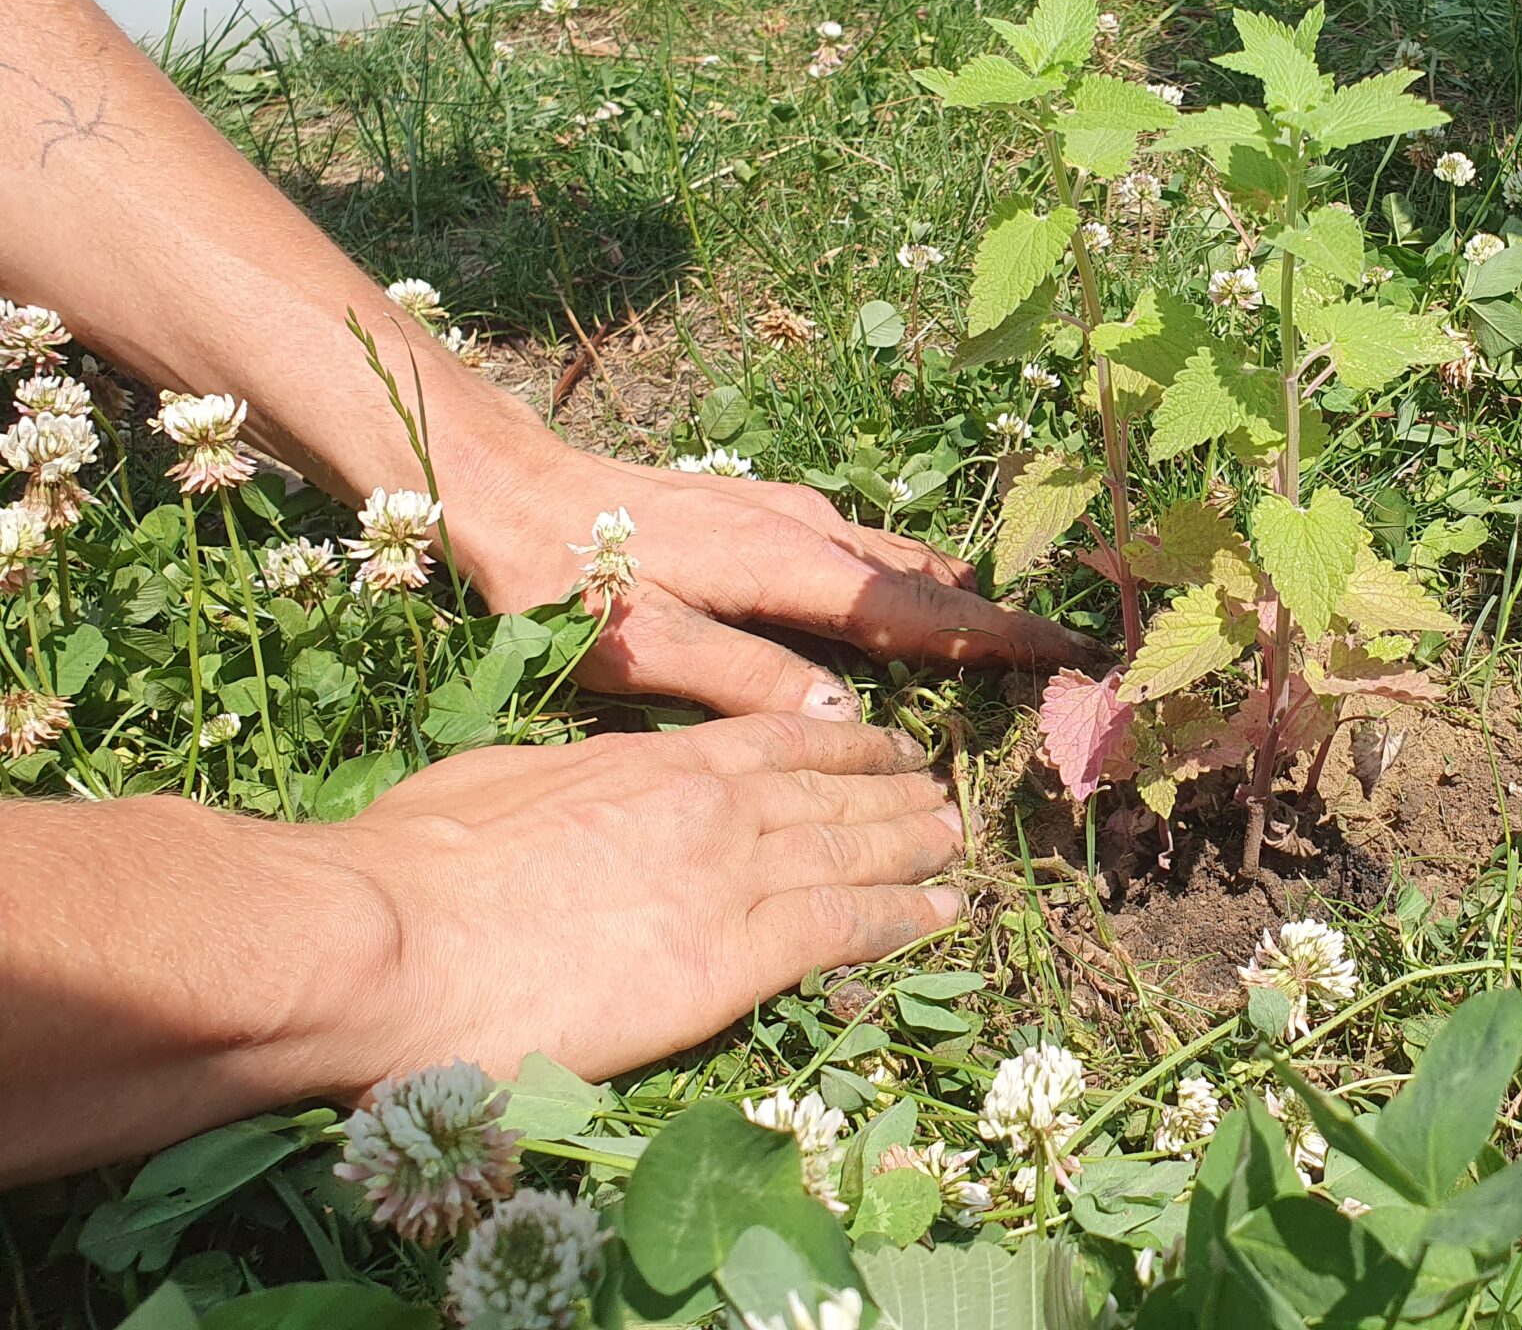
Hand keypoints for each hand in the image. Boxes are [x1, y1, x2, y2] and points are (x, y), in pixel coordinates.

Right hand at [327, 713, 964, 1088]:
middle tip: (939, 795)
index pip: (776, 740)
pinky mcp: (731, 959)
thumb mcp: (505, 783)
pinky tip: (938, 914)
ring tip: (953, 843)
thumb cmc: (413, 865)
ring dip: (913, 847)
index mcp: (653, 761)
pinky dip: (901, 918)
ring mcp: (728, 879)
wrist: (391, 938)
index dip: (841, 745)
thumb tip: (586, 791)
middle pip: (831, 792)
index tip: (882, 747)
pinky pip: (843, 930)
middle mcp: (710, 806)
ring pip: (854, 851)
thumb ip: (573, 782)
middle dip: (893, 793)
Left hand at [446, 430, 1098, 716]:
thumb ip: (747, 679)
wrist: (510, 484)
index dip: (1002, 637)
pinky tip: (911, 605)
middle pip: (930, 583)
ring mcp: (790, 512)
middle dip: (998, 621)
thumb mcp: (645, 645)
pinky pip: (863, 551)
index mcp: (795, 566)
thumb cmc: (566, 572)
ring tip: (1006, 641)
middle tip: (1062, 659)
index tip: (1073, 652)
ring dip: (954, 601)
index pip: (926, 612)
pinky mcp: (765, 510)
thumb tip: (847, 712)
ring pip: (897, 562)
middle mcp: (810, 529)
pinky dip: (906, 584)